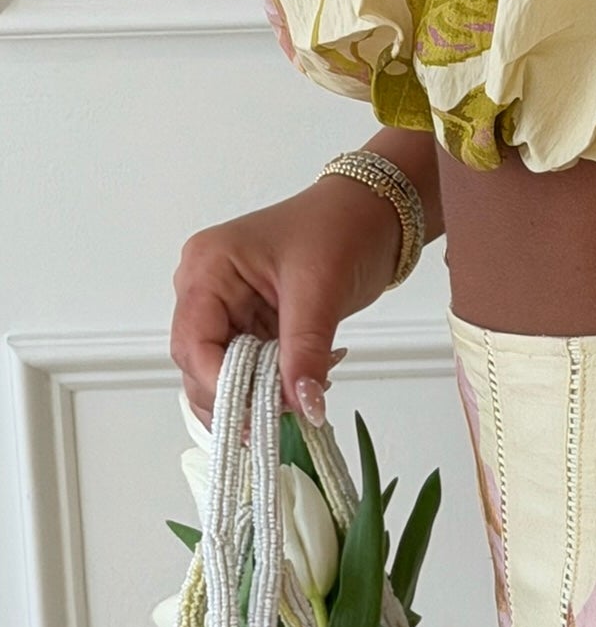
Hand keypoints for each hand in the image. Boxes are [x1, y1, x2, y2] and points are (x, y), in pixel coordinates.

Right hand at [171, 176, 405, 432]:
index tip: (257, 412)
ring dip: (258, 396)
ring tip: (301, 398)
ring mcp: (228, 309)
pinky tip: (306, 384)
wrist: (372, 214)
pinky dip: (274, 386)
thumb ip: (305, 351)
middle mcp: (206, 290)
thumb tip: (302, 404)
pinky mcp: (252, 325)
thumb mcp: (320, 291)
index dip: (219, 383)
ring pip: (223, 374)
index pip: (192, 342)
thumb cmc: (340, 229)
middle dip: (238, 396)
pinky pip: (250, 369)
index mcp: (207, 269)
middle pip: (199, 365)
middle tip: (284, 413)